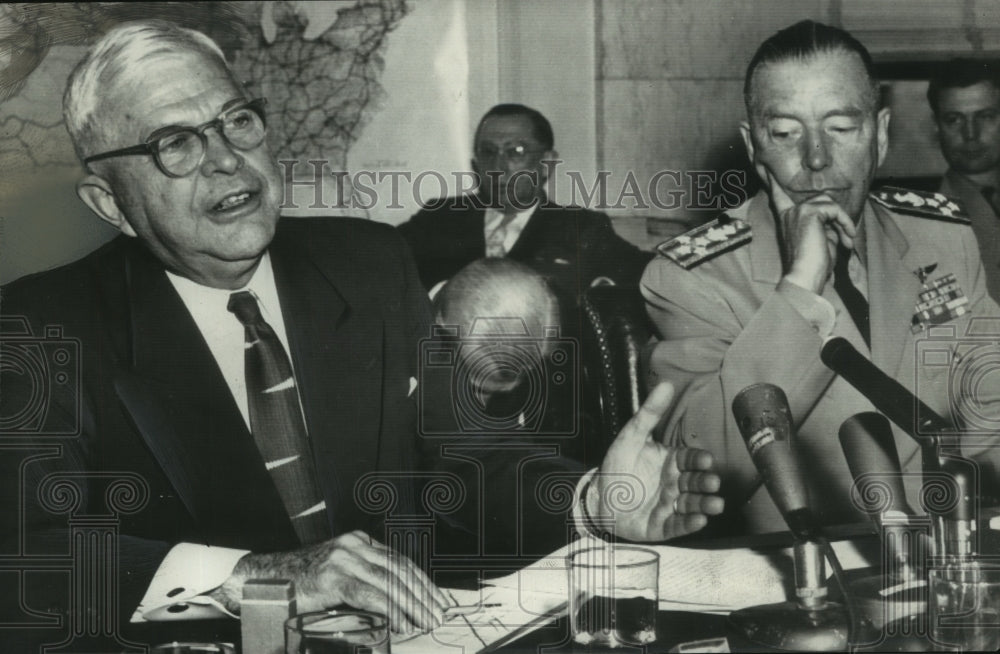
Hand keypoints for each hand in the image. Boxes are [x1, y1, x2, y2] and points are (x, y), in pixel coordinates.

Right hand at [213, 531, 450, 632]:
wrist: (263, 580)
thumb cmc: (300, 582)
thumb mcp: (337, 575)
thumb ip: (363, 582)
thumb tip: (395, 606)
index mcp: (359, 542)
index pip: (401, 561)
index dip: (423, 581)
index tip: (438, 600)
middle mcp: (354, 545)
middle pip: (401, 569)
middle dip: (425, 594)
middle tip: (440, 614)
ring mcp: (344, 559)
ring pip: (390, 581)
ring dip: (413, 604)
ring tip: (426, 621)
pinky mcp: (333, 578)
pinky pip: (370, 594)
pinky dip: (390, 610)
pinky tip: (402, 622)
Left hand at [591, 382, 723, 540]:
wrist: (599, 498)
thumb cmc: (618, 465)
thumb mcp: (631, 436)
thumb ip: (650, 413)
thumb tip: (666, 384)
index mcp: (672, 462)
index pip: (691, 459)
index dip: (699, 461)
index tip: (707, 460)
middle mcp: (675, 483)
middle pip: (696, 482)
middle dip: (706, 483)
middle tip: (713, 482)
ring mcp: (671, 505)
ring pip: (692, 504)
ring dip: (705, 504)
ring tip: (714, 504)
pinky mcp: (663, 525)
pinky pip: (678, 525)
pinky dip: (690, 523)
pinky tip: (699, 520)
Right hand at [768, 174, 856, 294]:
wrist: (806, 275)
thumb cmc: (813, 264)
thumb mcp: (819, 239)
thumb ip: (823, 223)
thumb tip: (836, 215)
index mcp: (786, 219)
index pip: (778, 195)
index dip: (774, 182)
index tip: (767, 168)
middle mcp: (789, 212)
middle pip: (819, 199)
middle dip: (838, 216)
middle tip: (847, 236)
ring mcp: (797, 211)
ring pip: (829, 203)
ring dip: (843, 221)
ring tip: (848, 239)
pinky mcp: (809, 212)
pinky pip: (835, 209)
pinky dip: (845, 223)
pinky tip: (847, 237)